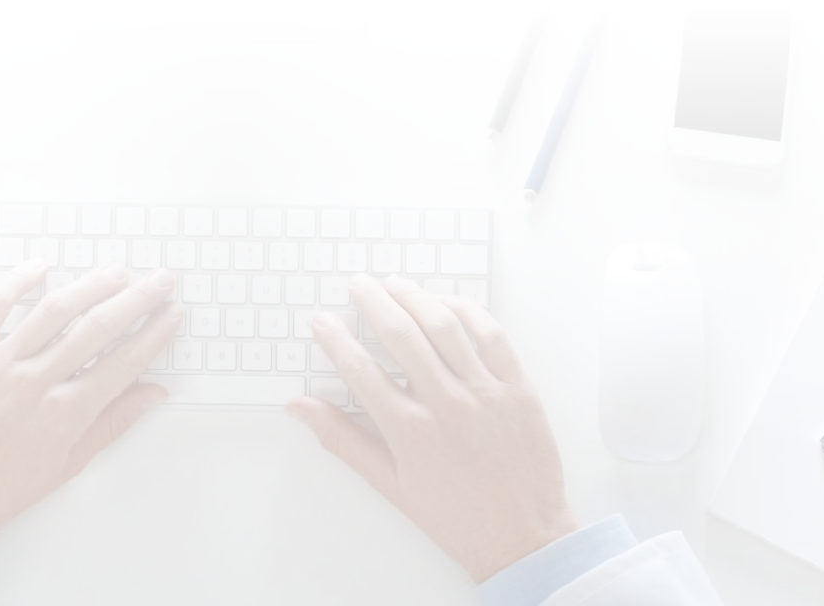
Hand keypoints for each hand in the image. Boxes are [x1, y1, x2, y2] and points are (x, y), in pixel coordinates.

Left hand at [0, 260, 180, 533]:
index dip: (154, 335)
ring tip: (115, 272)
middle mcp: (36, 382)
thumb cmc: (1, 486)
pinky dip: (18, 281)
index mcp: (65, 414)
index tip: (172, 314)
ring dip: (90, 286)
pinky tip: (41, 266)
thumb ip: (111, 424)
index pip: (123, 362)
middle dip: (135, 300)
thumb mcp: (66, 466)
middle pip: (97, 328)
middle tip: (159, 281)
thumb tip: (154, 393)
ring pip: (54, 310)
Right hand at [285, 274, 576, 581]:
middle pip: (401, 335)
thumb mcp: (391, 485)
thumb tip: (300, 408)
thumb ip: (344, 440)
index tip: (322, 321)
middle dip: (373, 302)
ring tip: (396, 284)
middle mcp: (447, 405)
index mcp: (410, 432)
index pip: (360, 370)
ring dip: (416, 297)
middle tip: (358, 284)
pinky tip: (447, 303)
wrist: (523, 539)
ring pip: (445, 326)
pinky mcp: (519, 388)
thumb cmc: (456, 518)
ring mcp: (486, 393)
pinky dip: (467, 311)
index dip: (335, 339)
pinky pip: (492, 335)